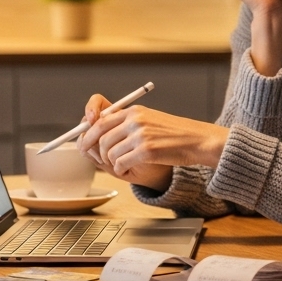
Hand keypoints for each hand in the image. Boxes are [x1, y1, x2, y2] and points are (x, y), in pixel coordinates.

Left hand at [76, 94, 228, 190]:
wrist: (197, 140)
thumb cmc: (174, 134)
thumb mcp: (149, 120)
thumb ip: (127, 123)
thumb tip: (97, 129)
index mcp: (134, 110)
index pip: (100, 120)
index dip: (88, 134)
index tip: (84, 143)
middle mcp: (135, 120)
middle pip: (101, 137)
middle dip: (97, 152)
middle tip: (101, 160)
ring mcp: (141, 135)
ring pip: (110, 153)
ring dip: (113, 163)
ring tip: (123, 164)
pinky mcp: (146, 151)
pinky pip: (121, 163)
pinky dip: (121, 169)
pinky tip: (129, 169)